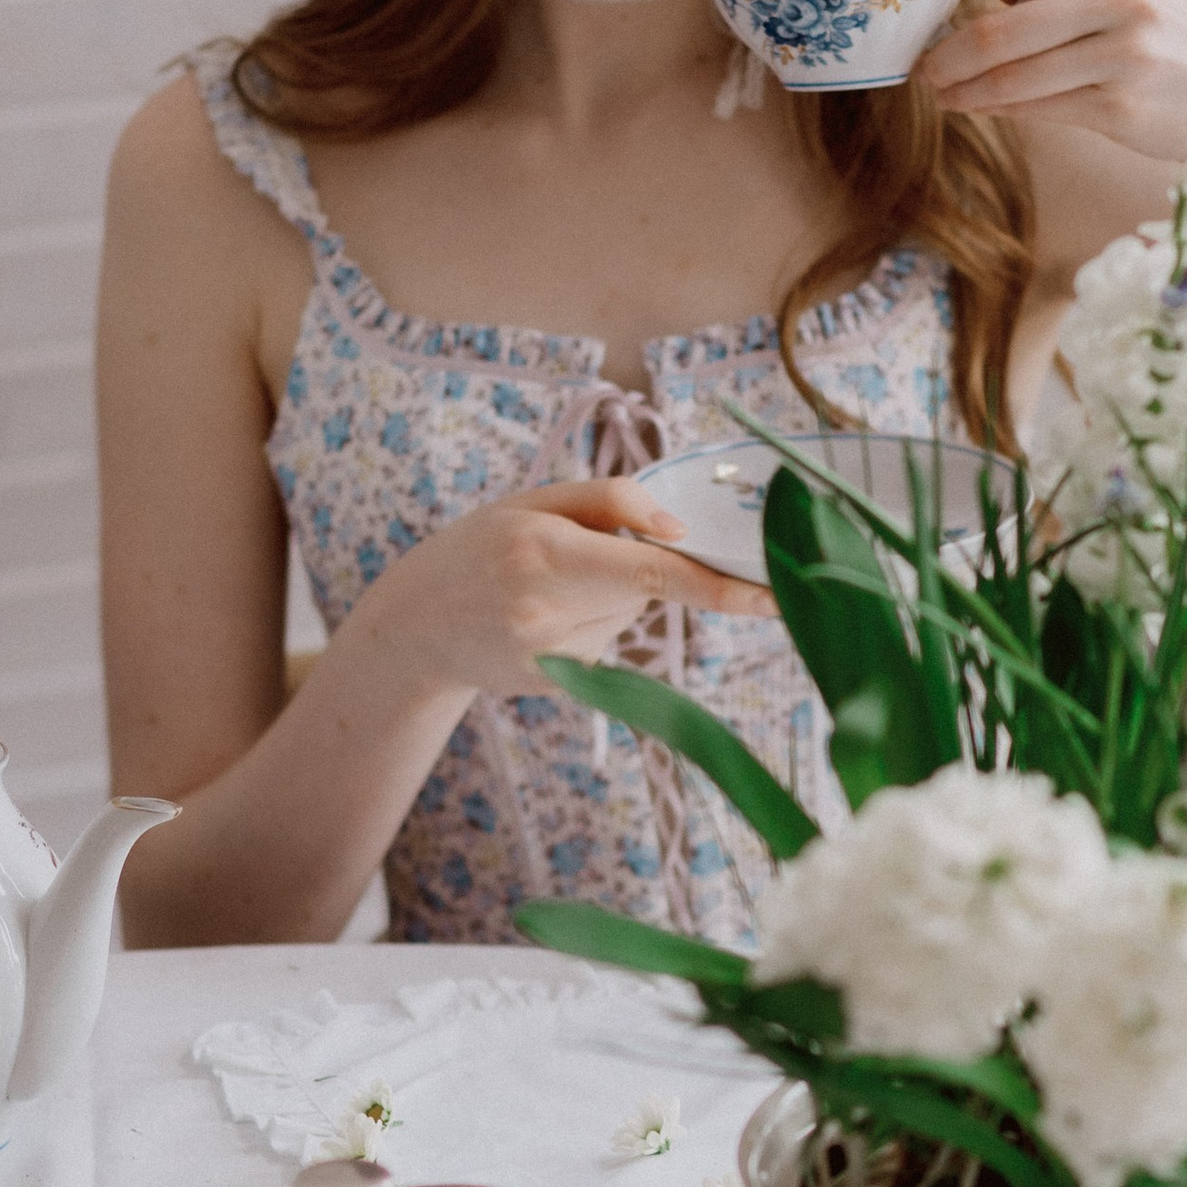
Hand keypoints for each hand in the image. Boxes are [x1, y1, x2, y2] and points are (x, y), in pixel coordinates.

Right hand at [352, 478, 775, 703]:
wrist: (414, 630)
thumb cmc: (478, 549)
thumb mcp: (531, 501)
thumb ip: (609, 500)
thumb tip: (679, 531)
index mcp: (542, 552)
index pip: (651, 572)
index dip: (719, 586)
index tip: (772, 597)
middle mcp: (548, 612)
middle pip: (645, 588)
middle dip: (633, 565)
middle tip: (572, 553)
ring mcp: (554, 659)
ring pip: (628, 614)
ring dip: (606, 595)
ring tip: (543, 589)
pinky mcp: (561, 686)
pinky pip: (609, 641)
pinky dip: (589, 623)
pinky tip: (540, 620)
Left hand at [918, 0, 1186, 170]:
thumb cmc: (1181, 32)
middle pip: (996, 27)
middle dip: (946, 54)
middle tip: (922, 65)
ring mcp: (1124, 53)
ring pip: (1009, 76)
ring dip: (962, 88)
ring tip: (940, 91)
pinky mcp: (1121, 106)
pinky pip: (1035, 109)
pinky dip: (997, 110)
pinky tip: (979, 107)